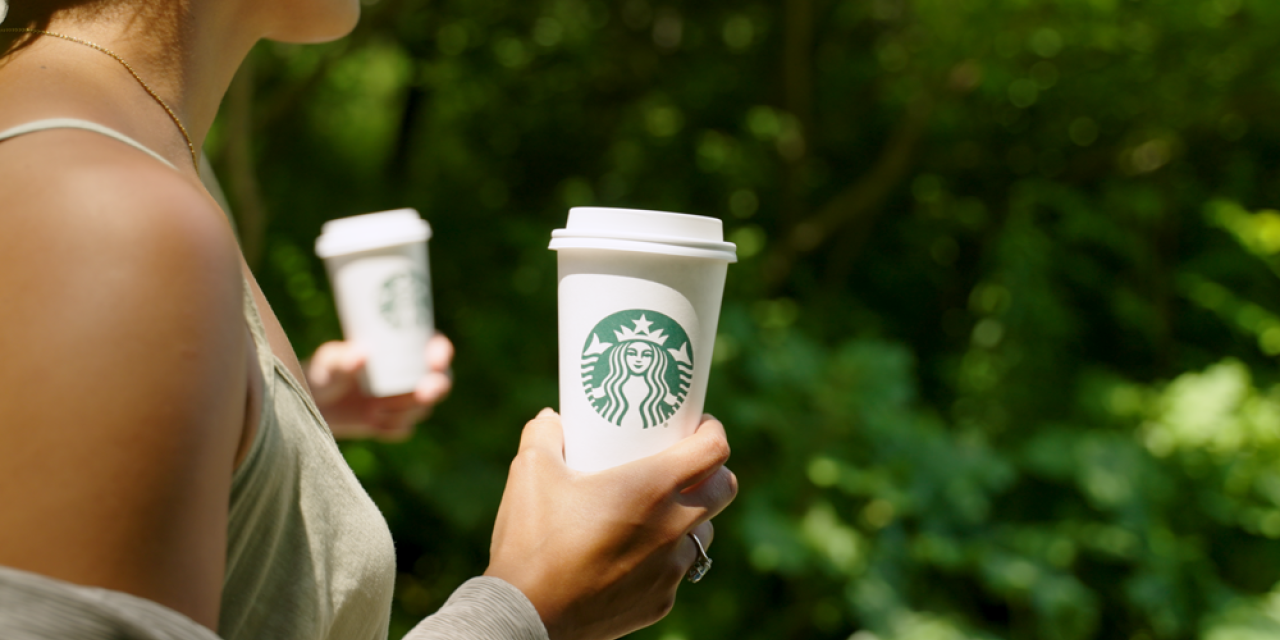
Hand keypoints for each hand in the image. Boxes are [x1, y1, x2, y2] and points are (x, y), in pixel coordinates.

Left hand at [306, 333, 453, 440]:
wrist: (311, 406)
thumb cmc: (321, 373)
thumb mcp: (328, 363)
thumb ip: (342, 359)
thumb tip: (361, 353)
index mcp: (401, 348)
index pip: (433, 345)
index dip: (441, 352)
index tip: (434, 361)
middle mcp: (409, 373)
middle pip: (440, 380)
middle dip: (436, 387)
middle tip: (422, 393)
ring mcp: (404, 400)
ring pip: (423, 408)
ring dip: (405, 412)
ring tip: (372, 411)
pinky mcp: (395, 422)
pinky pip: (404, 429)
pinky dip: (390, 428)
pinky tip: (371, 423)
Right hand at [485, 410, 737, 639]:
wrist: (527, 617)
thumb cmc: (532, 541)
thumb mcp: (530, 472)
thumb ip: (543, 436)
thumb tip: (551, 419)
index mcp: (651, 489)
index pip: (714, 452)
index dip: (712, 432)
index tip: (698, 425)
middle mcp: (672, 529)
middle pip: (724, 491)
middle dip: (713, 472)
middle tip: (685, 464)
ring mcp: (670, 570)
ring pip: (702, 534)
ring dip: (689, 518)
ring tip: (656, 512)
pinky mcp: (660, 602)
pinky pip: (674, 571)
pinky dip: (663, 558)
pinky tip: (631, 554)